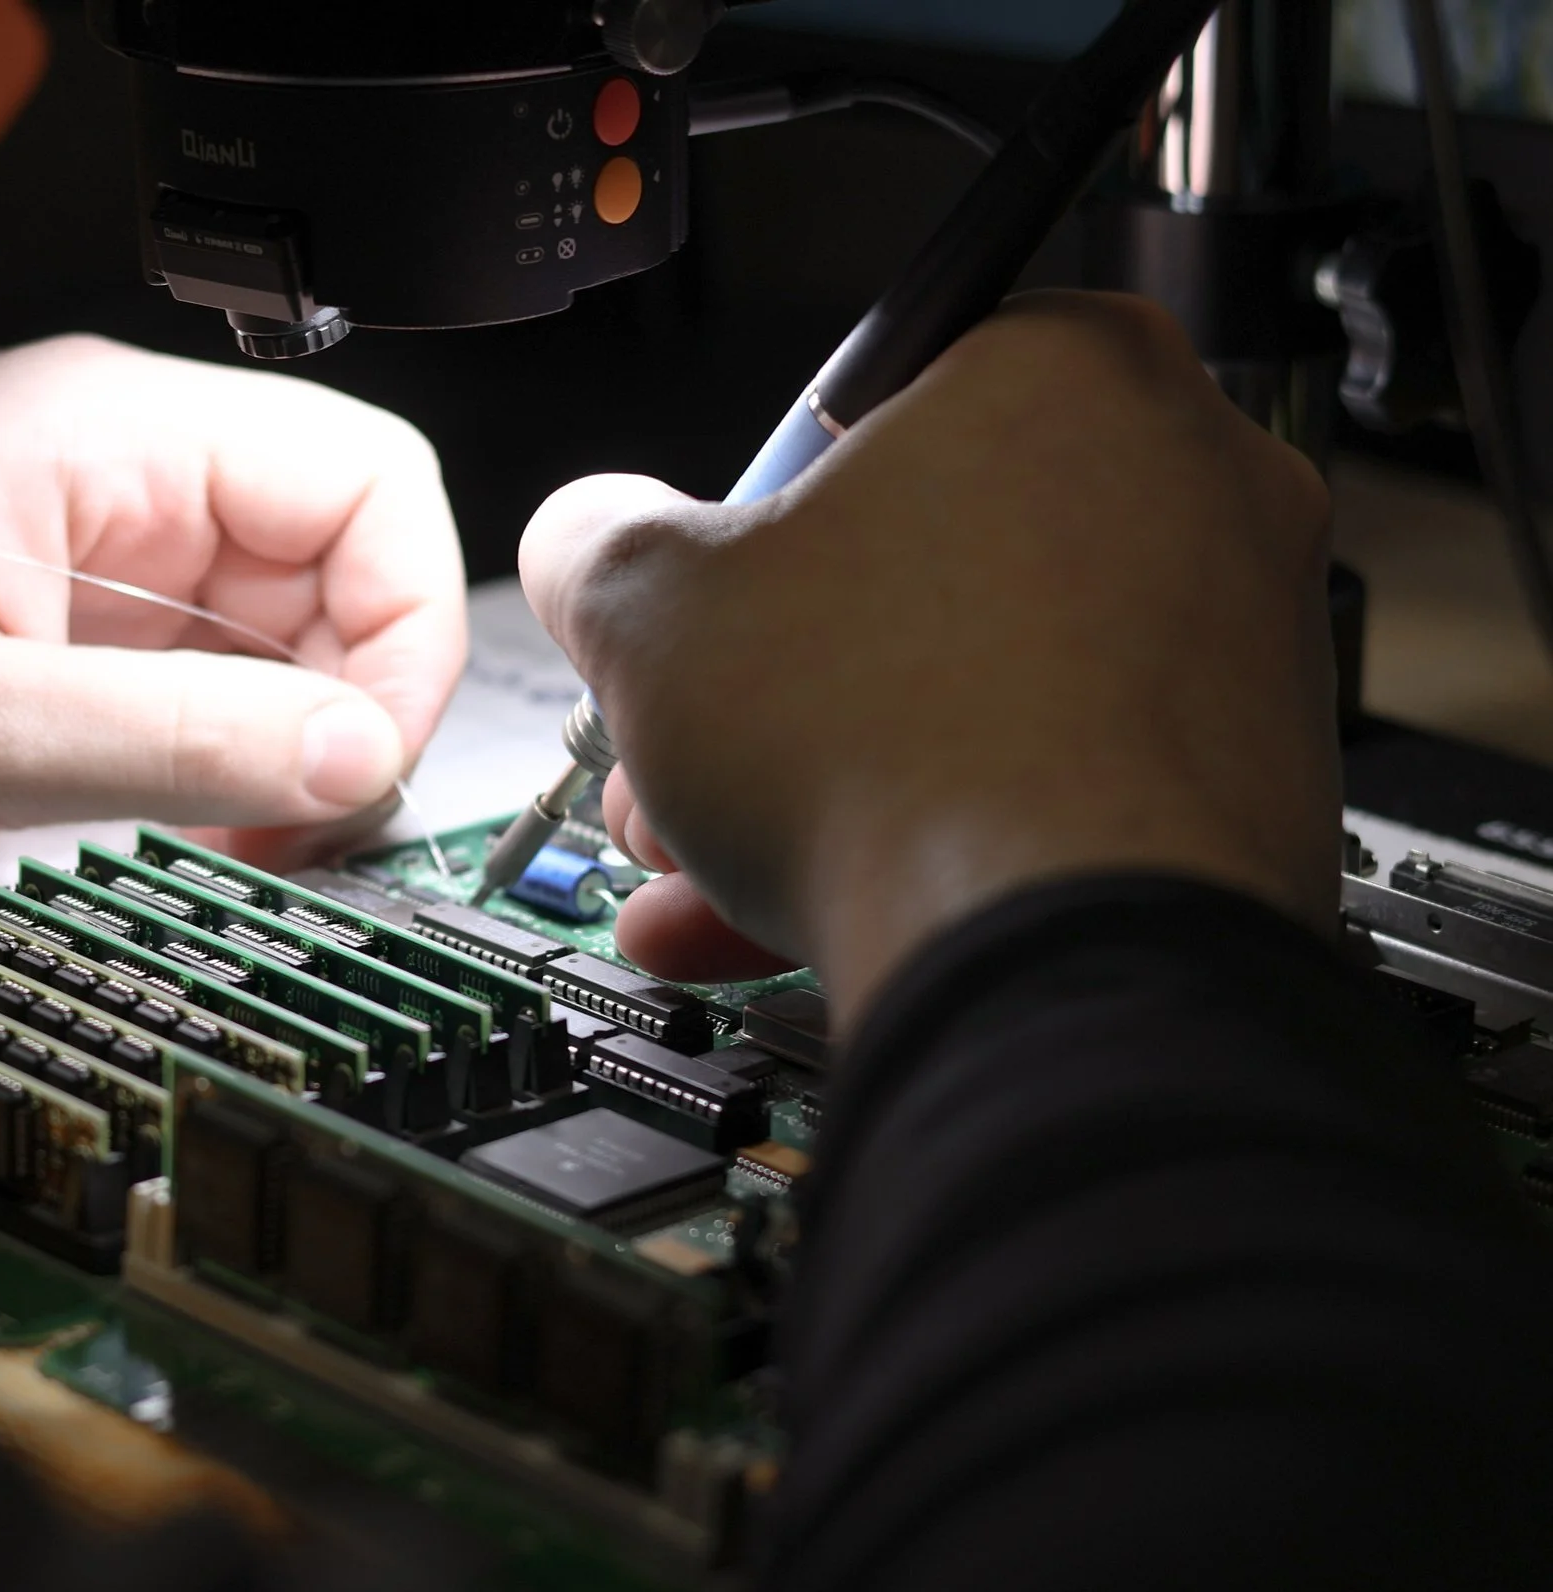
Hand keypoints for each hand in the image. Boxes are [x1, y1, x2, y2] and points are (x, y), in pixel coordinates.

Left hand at [0, 336, 464, 917]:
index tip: (367, 764)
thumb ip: (179, 740)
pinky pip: (161, 676)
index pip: (365, 483)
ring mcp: (51, 549)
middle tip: (296, 833)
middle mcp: (91, 474)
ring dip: (264, 744)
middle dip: (340, 706)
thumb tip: (358, 754)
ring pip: (250, 633)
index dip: (404, 628)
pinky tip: (160, 828)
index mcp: (100, 436)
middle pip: (322, 566)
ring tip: (228, 845)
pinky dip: (188, 758)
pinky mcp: (13, 625)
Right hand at [519, 294, 1337, 1021]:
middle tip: (685, 750)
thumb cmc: (900, 755)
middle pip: (916, 570)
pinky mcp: (1252, 786)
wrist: (1062, 972)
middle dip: (765, 683)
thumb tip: (587, 543)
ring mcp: (1241, 644)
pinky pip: (1052, 786)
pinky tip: (790, 914)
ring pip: (977, 692)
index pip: (870, 400)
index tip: (708, 595)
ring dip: (818, 778)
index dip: (752, 517)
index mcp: (1065, 372)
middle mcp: (1191, 484)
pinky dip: (930, 837)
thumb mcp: (646, 608)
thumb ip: (592, 539)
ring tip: (706, 863)